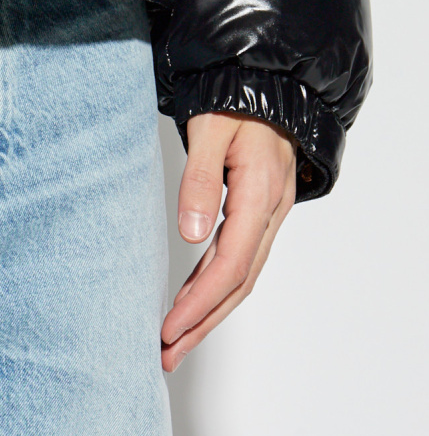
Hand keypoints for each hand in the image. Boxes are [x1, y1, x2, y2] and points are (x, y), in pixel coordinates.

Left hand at [161, 111, 296, 372]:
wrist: (267, 80)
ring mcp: (267, 215)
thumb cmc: (235, 98)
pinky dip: (215, 286)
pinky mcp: (258, 212)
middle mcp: (269, 213)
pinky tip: (192, 301)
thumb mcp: (211, 129)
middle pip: (238, 283)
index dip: (199, 302)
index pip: (231, 265)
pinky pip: (238, 259)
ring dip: (208, 312)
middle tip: (166, 355)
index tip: (168, 328)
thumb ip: (201, 179)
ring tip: (174, 342)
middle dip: (202, 323)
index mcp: (259, 195)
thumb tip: (192, 234)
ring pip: (240, 276)